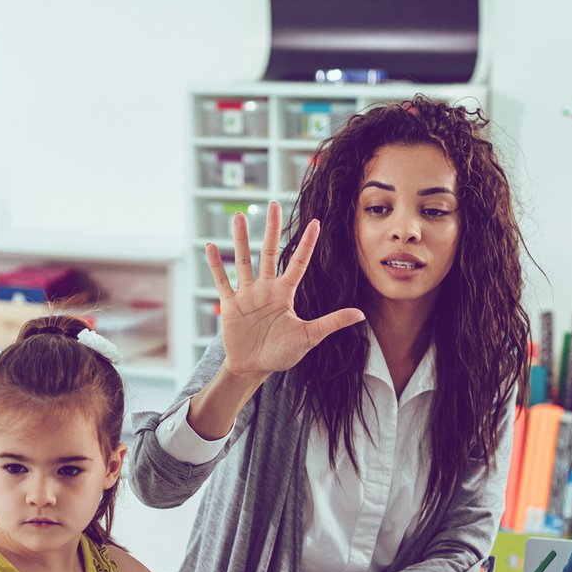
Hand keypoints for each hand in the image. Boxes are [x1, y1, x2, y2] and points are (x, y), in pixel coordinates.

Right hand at [207, 202, 364, 378]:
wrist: (254, 367)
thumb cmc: (282, 353)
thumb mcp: (309, 337)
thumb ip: (332, 323)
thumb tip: (361, 315)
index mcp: (285, 293)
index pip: (298, 263)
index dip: (307, 244)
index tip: (315, 222)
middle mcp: (266, 288)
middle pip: (268, 252)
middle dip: (270, 229)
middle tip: (273, 204)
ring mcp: (247, 294)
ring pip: (243, 260)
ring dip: (240, 239)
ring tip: (237, 217)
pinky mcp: (230, 304)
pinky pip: (222, 281)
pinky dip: (216, 265)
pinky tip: (210, 247)